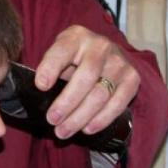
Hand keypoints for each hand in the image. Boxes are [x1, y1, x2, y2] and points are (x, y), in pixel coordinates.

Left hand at [33, 25, 138, 139]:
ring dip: (80, 117)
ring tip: (64, 131)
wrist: (105, 54)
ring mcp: (119, 62)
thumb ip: (50, 68)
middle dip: (66, 103)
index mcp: (76, 36)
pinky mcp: (132, 78)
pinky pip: (117, 103)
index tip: (40, 86)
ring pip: (100, 94)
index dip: (50, 68)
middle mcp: (100, 46)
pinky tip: (87, 129)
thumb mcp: (60, 54)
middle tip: (52, 120)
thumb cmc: (74, 58)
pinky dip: (101, 119)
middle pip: (85, 78)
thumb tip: (35, 94)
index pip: (62, 51)